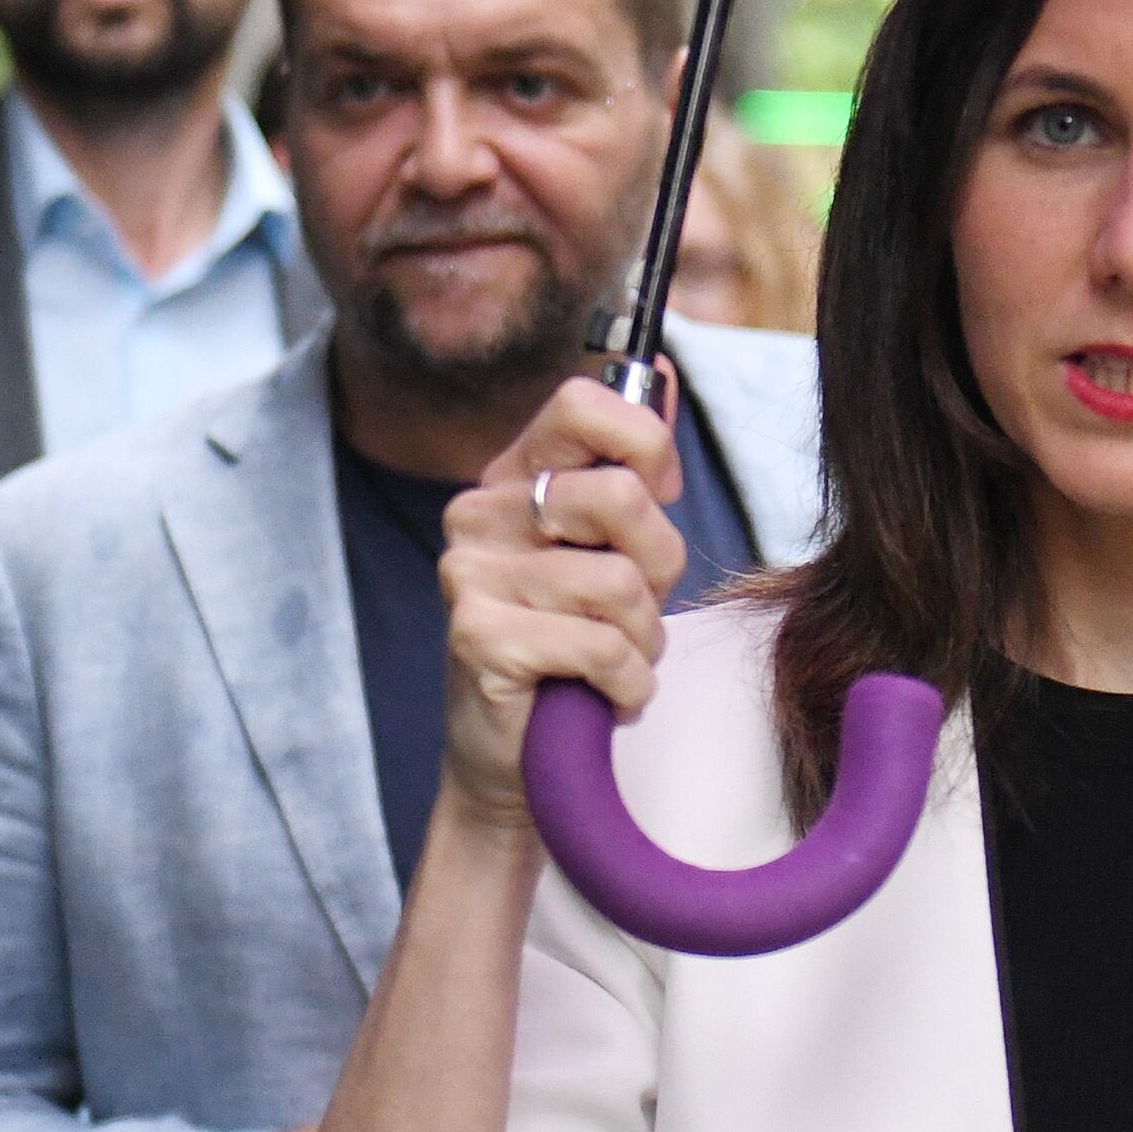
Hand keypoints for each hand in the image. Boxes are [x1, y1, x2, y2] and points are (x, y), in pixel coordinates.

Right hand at [437, 378, 686, 825]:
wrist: (514, 763)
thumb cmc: (575, 649)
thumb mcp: (612, 547)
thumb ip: (632, 464)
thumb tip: (660, 368)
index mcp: (514, 475)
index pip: (583, 402)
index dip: (645, 447)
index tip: (656, 499)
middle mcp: (480, 511)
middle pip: (621, 498)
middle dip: (662, 565)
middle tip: (640, 609)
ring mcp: (471, 572)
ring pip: (619, 582)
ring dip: (645, 638)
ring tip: (619, 661)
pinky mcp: (477, 635)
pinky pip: (601, 645)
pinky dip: (628, 682)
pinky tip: (607, 696)